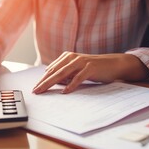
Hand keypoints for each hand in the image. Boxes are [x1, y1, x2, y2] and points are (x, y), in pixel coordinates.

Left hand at [33, 52, 148, 93]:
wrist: (113, 64)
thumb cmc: (93, 68)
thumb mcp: (77, 70)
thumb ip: (66, 74)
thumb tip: (54, 82)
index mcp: (67, 57)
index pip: (51, 70)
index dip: (42, 80)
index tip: (35, 89)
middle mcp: (72, 58)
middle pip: (54, 72)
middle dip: (43, 82)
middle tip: (35, 91)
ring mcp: (81, 62)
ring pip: (62, 73)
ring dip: (51, 83)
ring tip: (43, 90)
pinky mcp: (90, 67)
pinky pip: (78, 77)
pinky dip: (71, 85)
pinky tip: (65, 92)